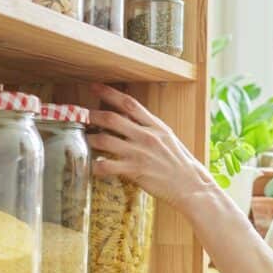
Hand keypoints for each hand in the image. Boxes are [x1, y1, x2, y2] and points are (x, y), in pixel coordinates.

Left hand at [86, 84, 216, 209]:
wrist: (191, 185)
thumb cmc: (181, 163)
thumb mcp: (168, 139)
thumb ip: (149, 129)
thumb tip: (128, 120)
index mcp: (156, 126)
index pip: (129, 103)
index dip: (109, 93)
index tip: (94, 87)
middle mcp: (146, 136)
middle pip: (112, 118)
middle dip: (92, 115)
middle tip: (81, 115)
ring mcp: (139, 153)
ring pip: (104, 140)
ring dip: (89, 139)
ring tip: (84, 141)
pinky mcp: (135, 170)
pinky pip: (107, 166)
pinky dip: (96, 165)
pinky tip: (92, 165)